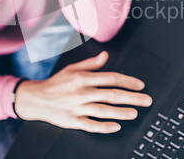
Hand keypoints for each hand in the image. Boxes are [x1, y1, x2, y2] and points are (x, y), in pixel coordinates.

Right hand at [14, 51, 152, 132]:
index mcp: (83, 78)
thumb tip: (105, 56)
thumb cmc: (56, 83)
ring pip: (104, 110)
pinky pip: (91, 125)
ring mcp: (78, 107)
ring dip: (121, 112)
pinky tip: (116, 126)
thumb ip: (91, 64)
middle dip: (132, 98)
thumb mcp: (72, 68)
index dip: (128, 81)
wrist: (36, 99)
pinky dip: (104, 126)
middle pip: (111, 95)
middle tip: (146, 100)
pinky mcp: (73, 121)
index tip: (140, 85)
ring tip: (135, 113)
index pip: (111, 78)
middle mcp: (82, 92)